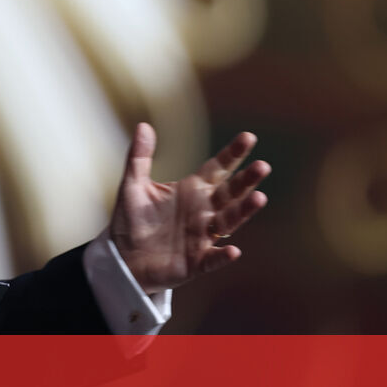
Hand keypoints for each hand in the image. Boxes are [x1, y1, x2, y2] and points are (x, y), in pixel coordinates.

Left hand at [110, 123, 269, 293]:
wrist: (124, 258)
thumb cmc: (132, 221)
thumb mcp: (133, 186)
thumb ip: (139, 157)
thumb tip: (143, 125)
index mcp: (192, 190)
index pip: (218, 168)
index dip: (233, 154)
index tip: (248, 137)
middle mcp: (204, 211)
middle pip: (230, 193)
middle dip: (246, 180)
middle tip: (262, 166)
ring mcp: (202, 237)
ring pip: (229, 222)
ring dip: (244, 211)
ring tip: (259, 198)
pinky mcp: (195, 262)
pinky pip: (212, 259)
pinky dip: (223, 256)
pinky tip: (233, 251)